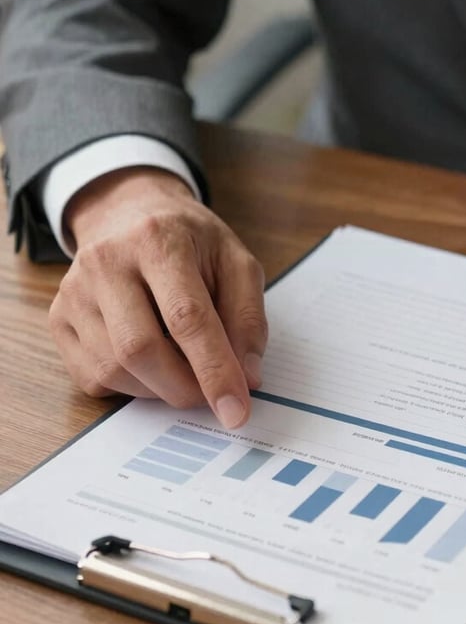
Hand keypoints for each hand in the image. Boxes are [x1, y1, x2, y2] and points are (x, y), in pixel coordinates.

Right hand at [49, 167, 266, 427]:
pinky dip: (132, 386)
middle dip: (184, 387)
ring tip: (184, 369)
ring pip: (114, 369)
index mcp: (158, 240)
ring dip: (160, 389)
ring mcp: (74, 291)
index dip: (214, 370)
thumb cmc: (190, 242)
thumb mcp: (236, 262)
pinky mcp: (59, 318)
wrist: (129, 212)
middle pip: (141, 349)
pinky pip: (94, 377)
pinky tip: (152, 363)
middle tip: (212, 395)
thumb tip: (248, 377)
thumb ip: (247, 318)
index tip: (236, 411)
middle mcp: (106, 262)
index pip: (187, 317)